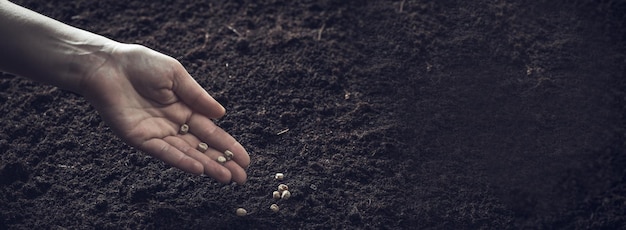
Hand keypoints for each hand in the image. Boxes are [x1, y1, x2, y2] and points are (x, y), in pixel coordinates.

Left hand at [80, 43, 248, 183]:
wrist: (107, 66)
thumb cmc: (141, 64)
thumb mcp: (176, 75)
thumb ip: (197, 96)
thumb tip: (221, 114)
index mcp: (185, 109)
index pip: (212, 132)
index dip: (229, 145)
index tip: (246, 159)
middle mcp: (174, 125)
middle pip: (203, 147)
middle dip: (223, 162)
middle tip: (242, 178)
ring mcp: (158, 134)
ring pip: (187, 154)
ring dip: (207, 166)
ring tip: (227, 178)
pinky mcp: (140, 139)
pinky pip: (164, 152)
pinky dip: (181, 161)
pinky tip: (199, 168)